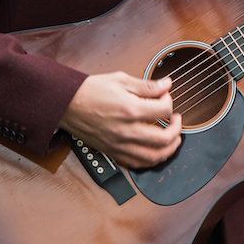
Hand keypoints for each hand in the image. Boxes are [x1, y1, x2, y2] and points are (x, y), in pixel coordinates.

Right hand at [60, 71, 182, 168]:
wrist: (66, 104)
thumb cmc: (90, 91)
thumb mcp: (121, 80)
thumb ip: (147, 85)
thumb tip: (166, 84)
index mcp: (130, 110)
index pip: (164, 110)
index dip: (169, 101)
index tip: (165, 96)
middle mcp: (126, 131)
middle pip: (164, 138)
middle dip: (176, 129)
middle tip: (176, 120)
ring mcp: (119, 145)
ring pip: (153, 157)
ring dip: (169, 149)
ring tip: (173, 139)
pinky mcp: (113, 152)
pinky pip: (137, 164)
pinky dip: (151, 160)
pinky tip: (155, 151)